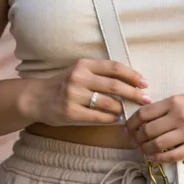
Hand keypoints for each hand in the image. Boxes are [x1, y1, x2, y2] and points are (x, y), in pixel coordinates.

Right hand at [22, 58, 150, 127]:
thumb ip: (100, 74)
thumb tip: (131, 82)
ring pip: (108, 103)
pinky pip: (98, 117)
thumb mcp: (79, 71)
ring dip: (122, 108)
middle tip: (146, 99)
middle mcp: (78, 78)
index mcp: (83, 65)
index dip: (132, 75)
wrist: (37, 98)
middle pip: (114, 85)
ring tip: (129, 111)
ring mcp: (73, 95)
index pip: (114, 67)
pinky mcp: (70, 112)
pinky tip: (116, 119)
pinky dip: (111, 119)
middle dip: (134, 93)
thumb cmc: (64, 85)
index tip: (144, 82)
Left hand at [126, 91, 183, 160]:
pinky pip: (172, 156)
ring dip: (145, 149)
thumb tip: (140, 119)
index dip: (131, 123)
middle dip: (136, 138)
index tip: (128, 129)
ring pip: (157, 145)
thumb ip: (162, 108)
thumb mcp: (181, 99)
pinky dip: (158, 158)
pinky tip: (153, 157)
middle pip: (147, 131)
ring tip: (143, 150)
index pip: (144, 114)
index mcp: (174, 102)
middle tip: (134, 142)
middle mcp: (180, 117)